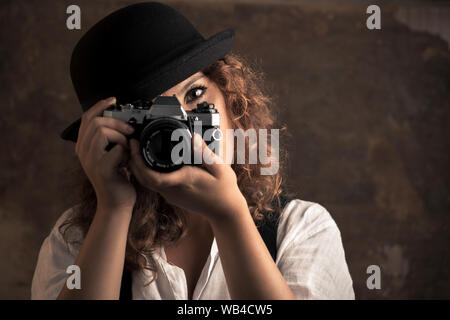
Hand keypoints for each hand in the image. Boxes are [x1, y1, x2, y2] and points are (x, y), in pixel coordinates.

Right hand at [75, 97, 136, 211]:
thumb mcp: (111, 155)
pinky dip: (126, 151)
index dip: (99, 106)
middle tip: (130, 130)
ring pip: (103, 132)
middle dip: (116, 121)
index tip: (113, 100)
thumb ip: (110, 139)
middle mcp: (83, 152)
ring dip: (121, 137)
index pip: (86, 118)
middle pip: (95, 122)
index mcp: (83, 146)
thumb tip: (122, 119)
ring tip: (127, 149)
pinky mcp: (101, 169)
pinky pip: (117, 149)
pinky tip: (128, 161)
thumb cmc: (117, 177)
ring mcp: (90, 161)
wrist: (117, 202)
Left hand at [128, 133, 247, 223]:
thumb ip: (205, 153)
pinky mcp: (172, 196)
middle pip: (142, 179)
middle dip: (133, 160)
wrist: (225, 212)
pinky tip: (150, 161)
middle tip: (133, 142)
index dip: (138, 161)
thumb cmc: (224, 191)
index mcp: (183, 181)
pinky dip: (147, 172)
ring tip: (138, 148)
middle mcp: (173, 190)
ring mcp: (171, 195)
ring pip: (146, 182)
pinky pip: (154, 184)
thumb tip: (194, 137)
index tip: (135, 145)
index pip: (152, 176)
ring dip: (138, 167)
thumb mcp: (220, 169)